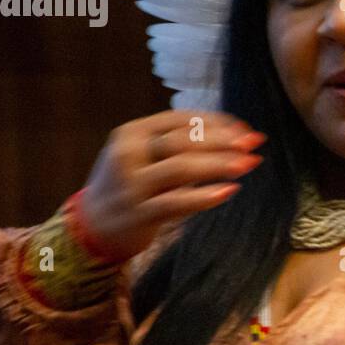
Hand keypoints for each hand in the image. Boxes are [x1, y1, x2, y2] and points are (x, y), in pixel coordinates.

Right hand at [75, 109, 265, 261]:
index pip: (179, 120)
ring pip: (180, 168)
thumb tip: (235, 134)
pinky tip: (228, 191)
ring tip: (247, 163)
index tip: (244, 128)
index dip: (215, 122)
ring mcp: (131, 185)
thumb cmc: (129, 185)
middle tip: (253, 143)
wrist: (91, 225)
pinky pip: (176, 202)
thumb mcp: (143, 155)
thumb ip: (177, 143)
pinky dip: (204, 196)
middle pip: (182, 141)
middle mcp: (128, 154)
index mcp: (132, 133)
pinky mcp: (138, 213)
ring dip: (218, 164)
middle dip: (222, 140)